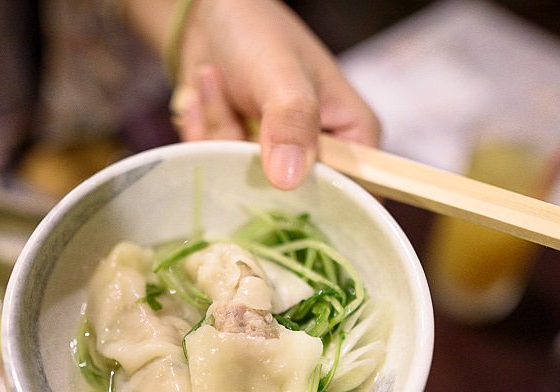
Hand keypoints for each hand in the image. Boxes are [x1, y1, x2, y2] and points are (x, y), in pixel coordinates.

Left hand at [127, 0, 379, 189]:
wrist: (208, 18)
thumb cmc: (259, 34)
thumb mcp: (281, 74)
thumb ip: (291, 121)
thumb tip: (290, 179)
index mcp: (353, 140)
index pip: (356, 197)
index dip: (322, 206)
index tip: (280, 188)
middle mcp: (320, 158)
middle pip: (292, 201)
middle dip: (252, 159)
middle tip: (239, 114)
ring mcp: (277, 161)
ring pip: (245, 185)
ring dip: (220, 132)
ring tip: (219, 82)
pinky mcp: (241, 160)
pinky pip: (217, 170)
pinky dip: (204, 131)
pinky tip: (207, 92)